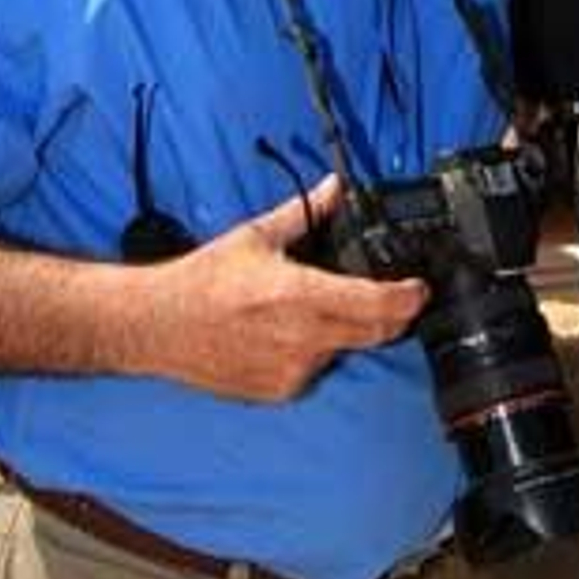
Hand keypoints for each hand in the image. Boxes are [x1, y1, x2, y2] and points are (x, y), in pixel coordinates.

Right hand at [135, 177, 427, 401]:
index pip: (377, 305)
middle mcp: (302, 339)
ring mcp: (292, 371)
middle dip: (392, 314)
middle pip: (374, 332)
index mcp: (300, 296)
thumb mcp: (257, 235)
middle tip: (397, 295)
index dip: (408, 298)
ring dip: (349, 329)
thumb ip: (305, 212)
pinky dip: (318, 348)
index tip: (420, 287)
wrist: (158, 327)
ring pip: (344, 349)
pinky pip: (316, 368)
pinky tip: (293, 330)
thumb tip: (334, 187)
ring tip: (325, 305)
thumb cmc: (203, 279)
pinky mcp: (279, 391)